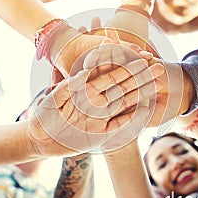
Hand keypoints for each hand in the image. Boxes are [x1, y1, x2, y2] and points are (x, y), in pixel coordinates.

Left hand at [28, 58, 164, 155]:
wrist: (39, 140)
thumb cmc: (42, 117)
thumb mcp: (51, 100)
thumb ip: (66, 87)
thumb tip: (83, 73)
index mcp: (85, 88)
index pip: (109, 74)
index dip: (124, 66)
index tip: (139, 57)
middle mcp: (96, 100)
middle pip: (122, 85)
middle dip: (139, 76)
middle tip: (157, 67)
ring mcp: (100, 115)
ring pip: (125, 101)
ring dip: (141, 93)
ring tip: (157, 84)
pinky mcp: (101, 132)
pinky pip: (120, 123)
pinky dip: (132, 118)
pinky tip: (146, 110)